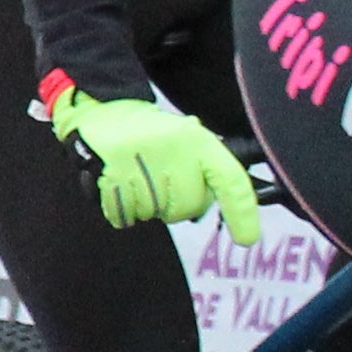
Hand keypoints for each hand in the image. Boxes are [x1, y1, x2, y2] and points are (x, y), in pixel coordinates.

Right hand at [47, 86, 262, 244]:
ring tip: (137, 176)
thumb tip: (234, 214)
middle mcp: (174, 152)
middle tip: (160, 179)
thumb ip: (208, 171)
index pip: (231, 181)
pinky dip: (122, 208)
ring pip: (155, 214)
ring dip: (146, 205)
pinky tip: (121, 184)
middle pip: (187, 208)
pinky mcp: (112, 178)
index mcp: (197, 141)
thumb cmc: (152, 135)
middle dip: (176, 204)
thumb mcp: (188, 139)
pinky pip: (125, 216)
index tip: (247, 239)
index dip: (243, 214)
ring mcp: (141, 166)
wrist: (104, 112)